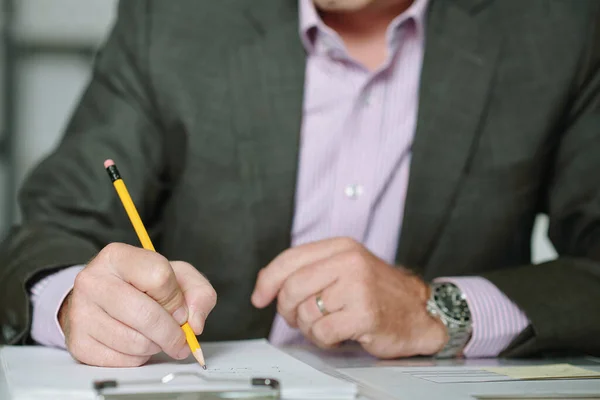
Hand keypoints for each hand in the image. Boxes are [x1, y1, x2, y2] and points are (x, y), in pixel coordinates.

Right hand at [58, 243, 216, 366]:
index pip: (159, 276)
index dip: (176, 299)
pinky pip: (121, 360)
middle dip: (171, 332)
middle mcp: (93, 281)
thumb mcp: (177, 276)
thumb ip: (198, 293)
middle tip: (179, 338)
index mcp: (117, 256)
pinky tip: (137, 343)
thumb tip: (195, 323)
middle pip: (146, 315)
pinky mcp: (79, 343)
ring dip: (155, 345)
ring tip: (155, 336)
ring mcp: (81, 313)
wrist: (102, 299)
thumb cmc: (142, 285)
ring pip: (135, 342)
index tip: (179, 309)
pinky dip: (138, 357)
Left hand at [251, 238, 446, 357]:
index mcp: (341, 247)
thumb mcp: (344, 268)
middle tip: (298, 317)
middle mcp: (349, 262)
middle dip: (288, 309)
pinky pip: (322, 332)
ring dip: (310, 327)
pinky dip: (324, 339)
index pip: (290, 259)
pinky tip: (338, 334)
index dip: (268, 280)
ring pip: (305, 312)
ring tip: (328, 323)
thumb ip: (309, 270)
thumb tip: (267, 285)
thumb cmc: (378, 292)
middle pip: (292, 287)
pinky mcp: (364, 313)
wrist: (419, 311)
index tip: (260, 297)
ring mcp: (358, 286)